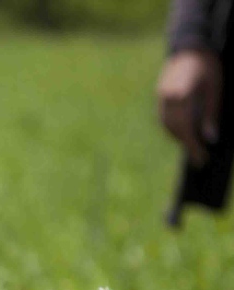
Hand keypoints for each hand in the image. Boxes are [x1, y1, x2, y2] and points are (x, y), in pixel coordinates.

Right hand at [157, 49, 222, 166]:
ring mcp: (161, 97)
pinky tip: (184, 131)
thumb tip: (210, 138)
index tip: (200, 159)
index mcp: (182, 94)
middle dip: (187, 144)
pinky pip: (165, 118)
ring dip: (180, 137)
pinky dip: (174, 128)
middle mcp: (168, 98)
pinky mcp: (159, 96)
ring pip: (168, 126)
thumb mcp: (215, 87)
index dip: (192, 146)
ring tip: (193, 145)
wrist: (190, 45)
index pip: (185, 128)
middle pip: (175, 129)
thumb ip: (211, 113)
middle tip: (198, 157)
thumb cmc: (207, 64)